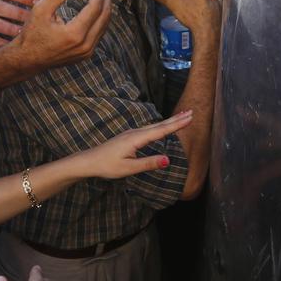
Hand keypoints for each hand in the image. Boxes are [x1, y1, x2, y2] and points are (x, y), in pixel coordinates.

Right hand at [8, 0, 111, 69]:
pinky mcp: (86, 54)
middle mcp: (85, 45)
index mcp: (75, 34)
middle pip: (104, 16)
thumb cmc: (31, 33)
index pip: (95, 7)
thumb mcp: (41, 9)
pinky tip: (100, 7)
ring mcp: (87, 52)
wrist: (27, 59)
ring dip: (106, 7)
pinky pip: (99, 33)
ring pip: (104, 25)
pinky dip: (101, 19)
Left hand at [68, 111, 193, 179]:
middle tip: (191, 112)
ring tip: (181, 117)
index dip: (176, 124)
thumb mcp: (129, 168)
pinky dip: (160, 126)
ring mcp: (132, 133)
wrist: (89, 161)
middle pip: (159, 125)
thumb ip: (148, 163)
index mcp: (136, 139)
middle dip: (176, 119)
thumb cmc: (107, 166)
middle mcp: (135, 133)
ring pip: (154, 126)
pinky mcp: (129, 136)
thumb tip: (168, 160)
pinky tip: (162, 127)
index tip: (190, 118)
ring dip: (169, 121)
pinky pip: (149, 129)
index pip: (161, 131)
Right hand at [152, 0, 220, 36]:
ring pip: (211, 4)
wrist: (206, 32)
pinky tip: (202, 22)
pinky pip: (215, 15)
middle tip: (190, 4)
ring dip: (205, 7)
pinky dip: (210, 17)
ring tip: (196, 14)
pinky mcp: (221, 17)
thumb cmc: (191, 15)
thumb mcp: (172, 2)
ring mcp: (218, 7)